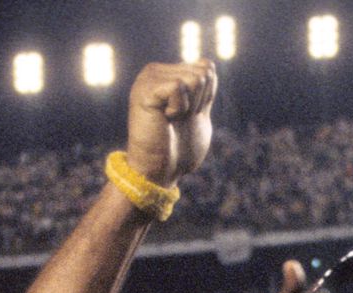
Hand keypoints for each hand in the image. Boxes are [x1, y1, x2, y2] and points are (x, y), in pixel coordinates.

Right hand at [124, 61, 216, 186]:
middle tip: (178, 120)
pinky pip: (178, 87)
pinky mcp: (145, 90)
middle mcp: (155, 72)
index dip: (206, 98)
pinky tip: (165, 119)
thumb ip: (204, 88)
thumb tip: (206, 62)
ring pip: (194, 78)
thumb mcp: (199, 112)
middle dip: (199, 102)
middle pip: (202, 72)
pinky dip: (179, 108)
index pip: (207, 69)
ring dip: (189, 107)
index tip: (187, 115)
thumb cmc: (180, 149)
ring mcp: (148, 79)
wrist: (161, 171)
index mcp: (167, 74)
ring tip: (171, 120)